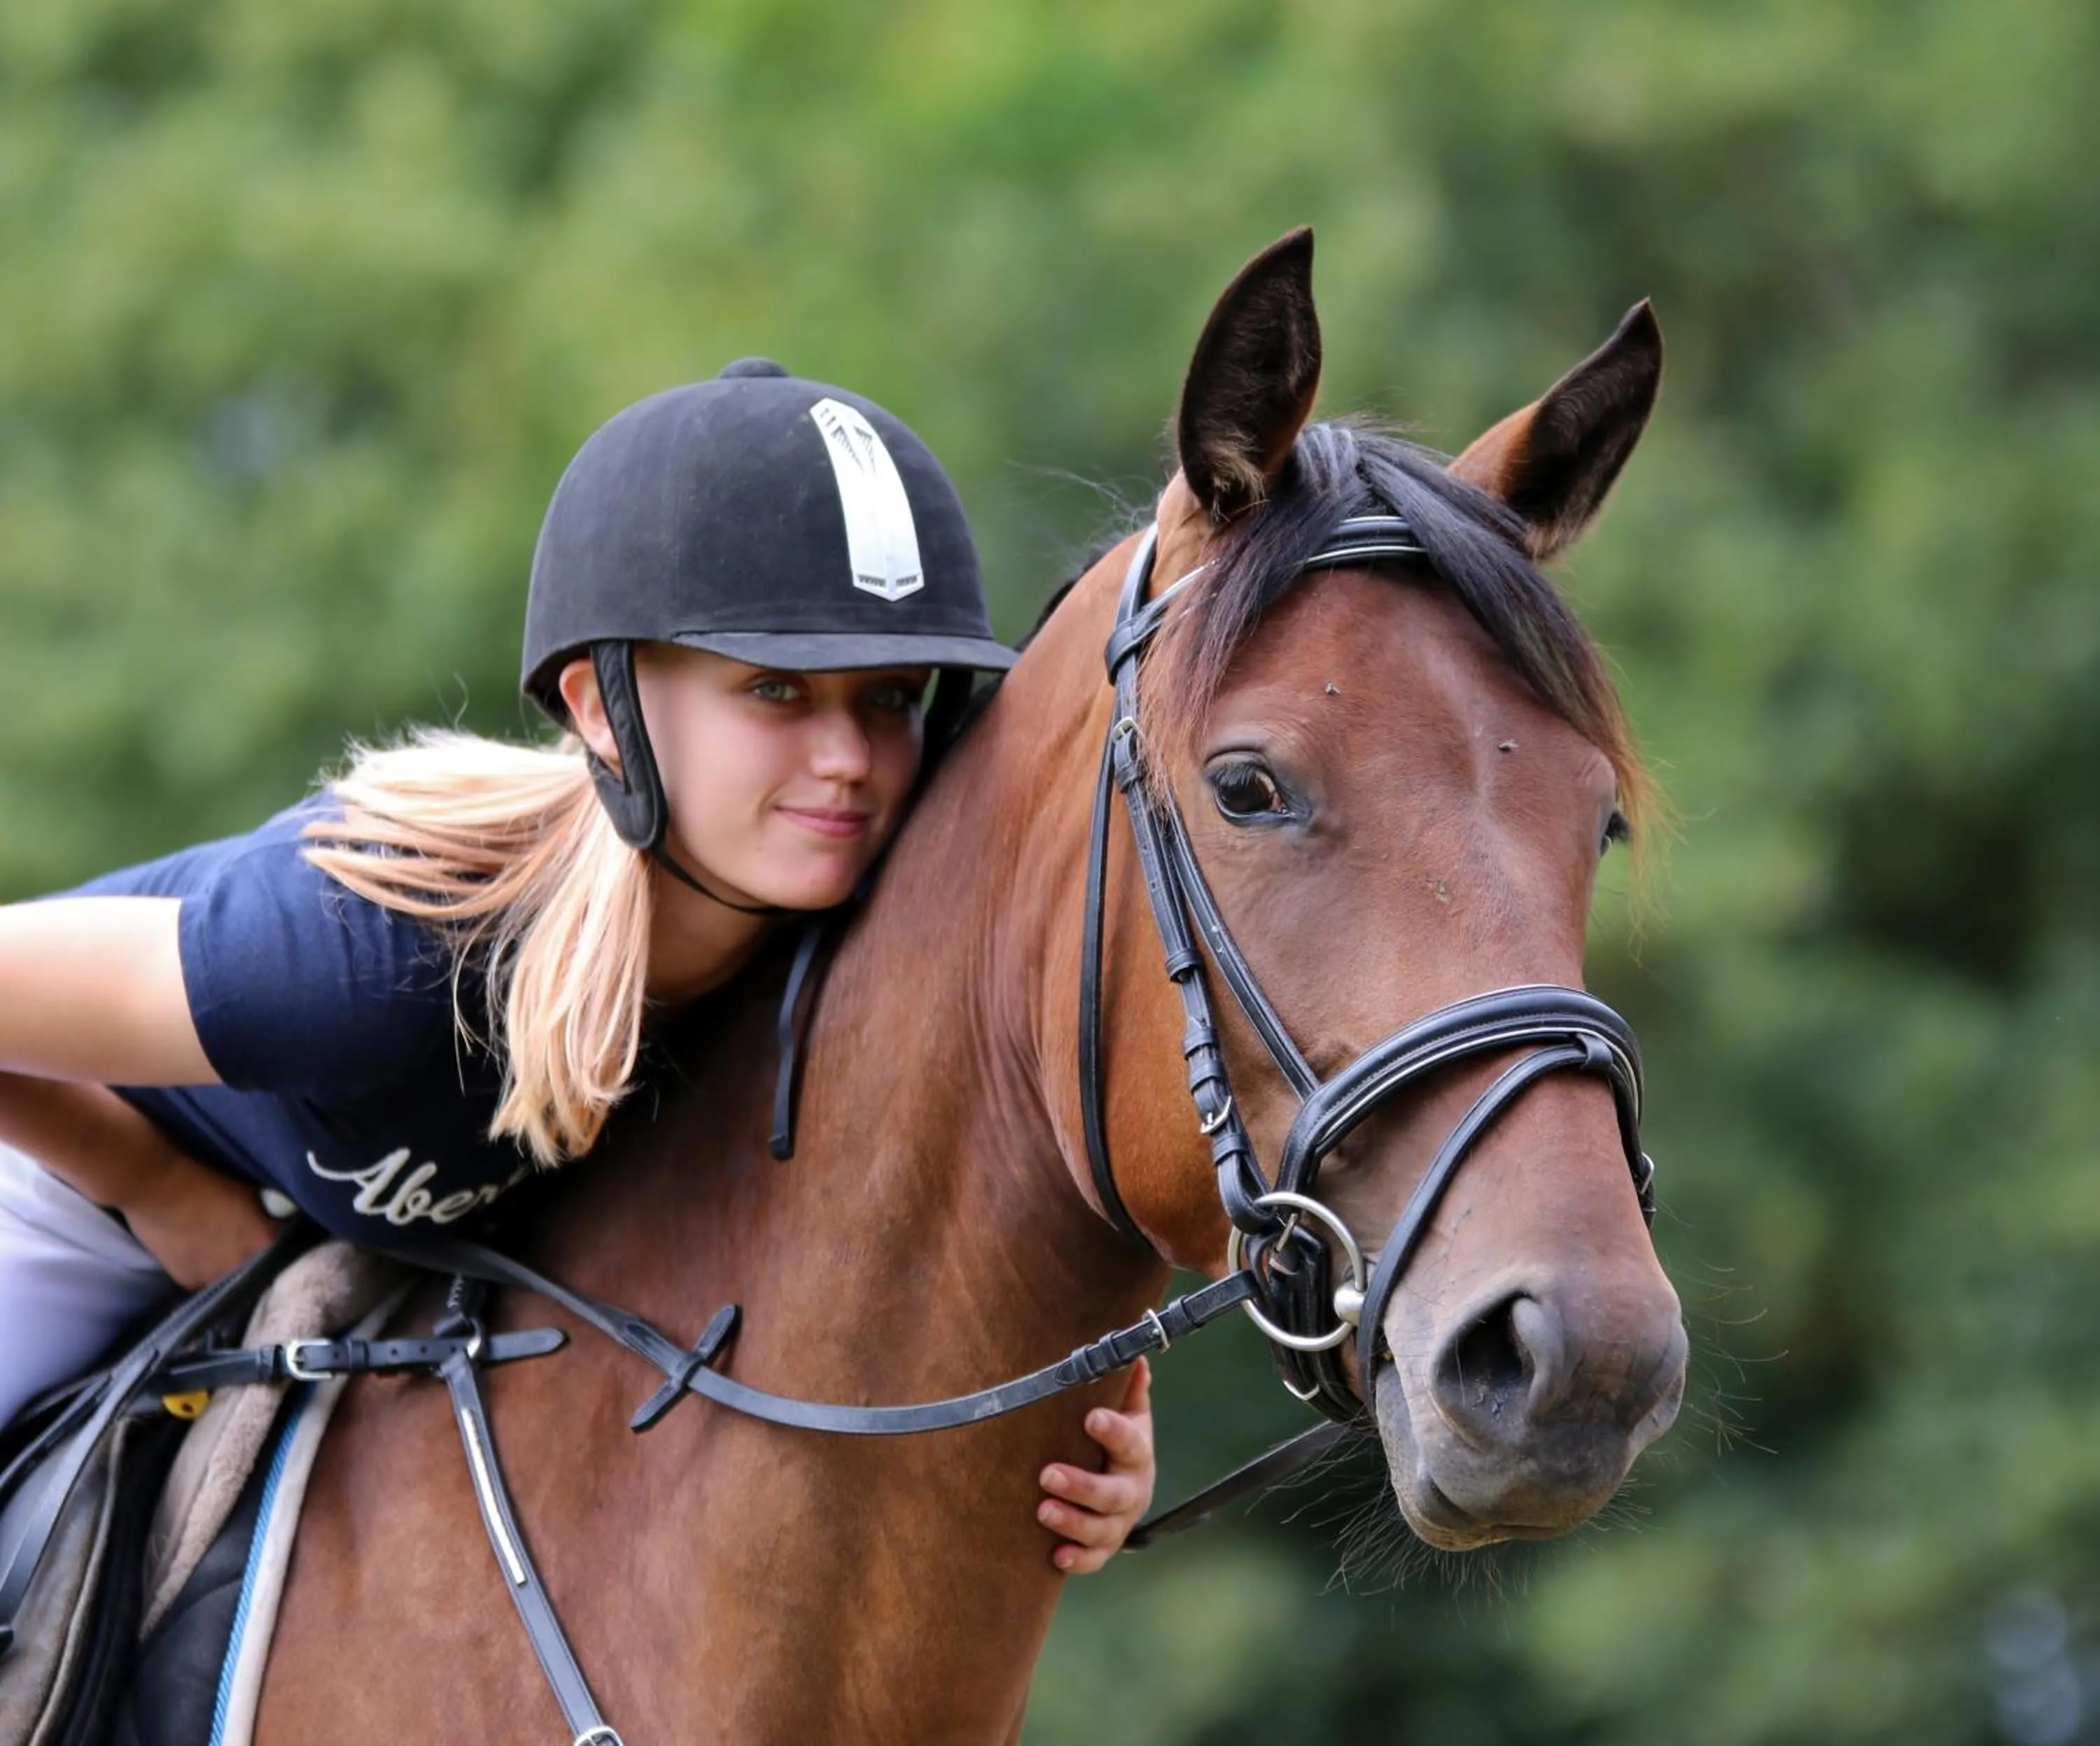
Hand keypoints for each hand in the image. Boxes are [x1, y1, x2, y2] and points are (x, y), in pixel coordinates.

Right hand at [120, 1150, 282, 1288]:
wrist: (154, 1183)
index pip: (289, 1247)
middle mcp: (243, 1266)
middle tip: (248, 1237)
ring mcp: (213, 1278)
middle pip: (260, 1267)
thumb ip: (267, 1213)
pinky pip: (206, 1279)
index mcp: (265, 1241)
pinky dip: (206, 1267)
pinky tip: (199, 1249)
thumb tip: (278, 1220)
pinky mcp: (188, 1281)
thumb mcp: (249, 1191)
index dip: (285, 1239)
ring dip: (231, 1264)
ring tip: (221, 1244)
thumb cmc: (204, 1176)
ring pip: (232, 1276)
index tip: (279, 1231)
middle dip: (258, 1255)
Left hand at [1037, 1356, 1154, 1573]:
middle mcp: (1132, 1489)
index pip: (1130, 1440)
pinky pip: (1095, 1559)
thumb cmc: (1114, 1439)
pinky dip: (1078, 1560)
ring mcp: (1119, 1522)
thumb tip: (1131, 1350)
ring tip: (1042, 1511)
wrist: (1124, 1483)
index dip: (1113, 1430)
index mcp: (1137, 1451)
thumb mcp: (1125, 1410)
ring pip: (1103, 1530)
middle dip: (1082, 1485)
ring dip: (1073, 1522)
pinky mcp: (1104, 1546)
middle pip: (1114, 1493)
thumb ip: (1125, 1384)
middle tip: (1047, 1474)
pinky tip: (1055, 1556)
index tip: (1091, 1418)